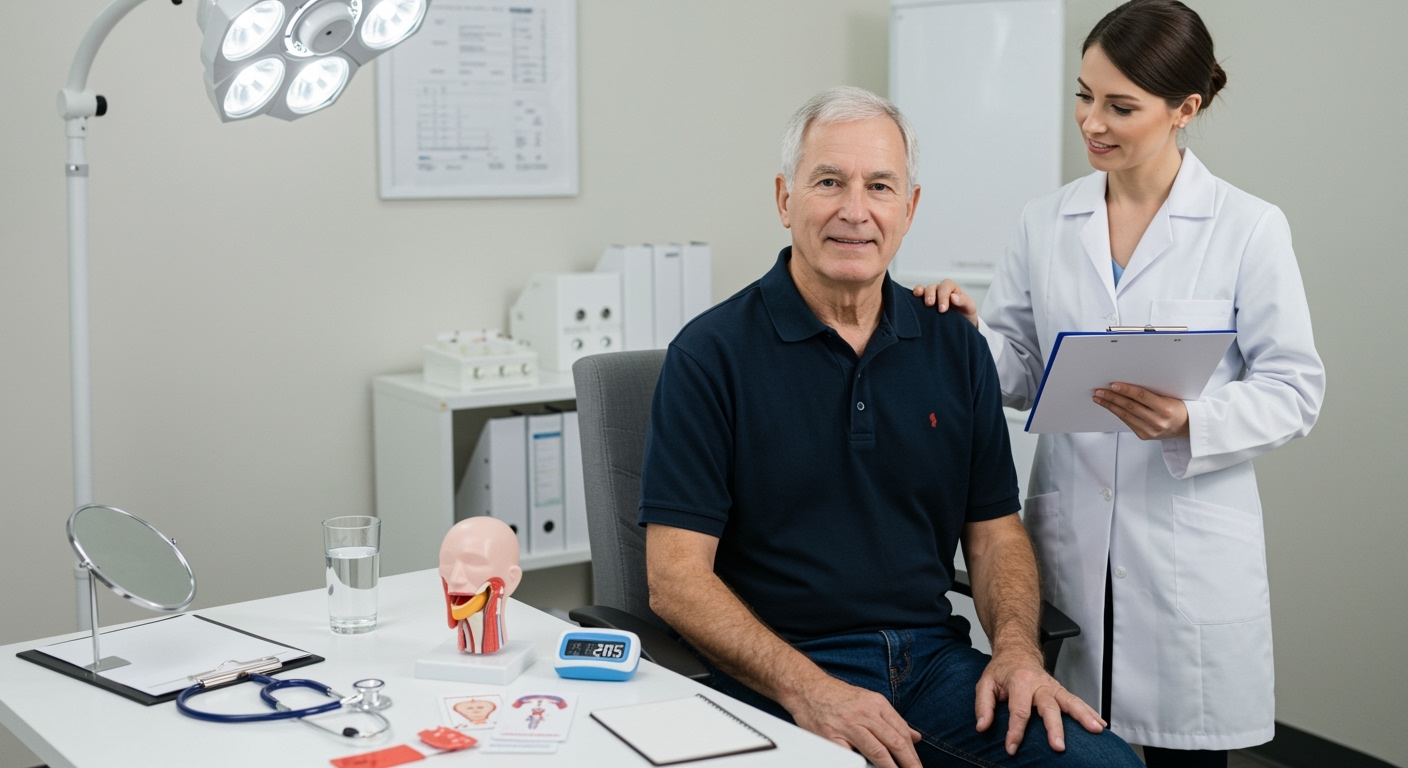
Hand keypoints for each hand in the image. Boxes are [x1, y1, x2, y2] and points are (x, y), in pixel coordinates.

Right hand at [785, 675, 922, 767]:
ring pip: (878, 751)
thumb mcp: (869, 701)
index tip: (917, 766)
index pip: (902, 732)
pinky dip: (862, 765)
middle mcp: (865, 713)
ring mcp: (848, 726)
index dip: (913, 754)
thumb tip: (916, 737)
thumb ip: (892, 720)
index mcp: (877, 704)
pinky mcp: (831, 737)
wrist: (807, 688)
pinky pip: (851, 756)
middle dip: (909, 763)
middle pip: (895, 742)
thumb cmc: (838, 697)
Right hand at [913, 280, 978, 327]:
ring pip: (923, 289)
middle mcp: (939, 290)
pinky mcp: (923, 303)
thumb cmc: (965, 313)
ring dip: (920, 293)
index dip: (943, 295)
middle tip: (930, 305)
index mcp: (951, 288)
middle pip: (932, 287)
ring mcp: (930, 295)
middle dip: (931, 295)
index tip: (943, 308)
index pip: (945, 286)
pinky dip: (913, 297)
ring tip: (919, 299)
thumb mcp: (970, 307)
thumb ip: (964, 301)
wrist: (962, 323)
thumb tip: (953, 297)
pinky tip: (912, 302)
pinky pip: (916, 297)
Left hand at [975, 649, 1104, 754]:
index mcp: (1019, 681)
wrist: (1018, 651)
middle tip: (1058, 746)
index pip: (1019, 710)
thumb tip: (983, 726)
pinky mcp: (1061, 691)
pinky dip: (1091, 712)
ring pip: (1070, 701)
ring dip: (1083, 716)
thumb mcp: (986, 683)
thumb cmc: (1002, 670)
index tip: (1011, 748)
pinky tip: (1101, 724)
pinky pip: (1077, 701)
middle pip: (1049, 707)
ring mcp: (1053, 687)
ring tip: (1095, 730)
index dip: (1015, 731)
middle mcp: (1040, 684)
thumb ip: (983, 705)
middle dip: (1054, 727)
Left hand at [1093, 382, 1189, 439]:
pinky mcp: (1144, 435)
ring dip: (1110, 406)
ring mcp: (1150, 430)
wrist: (1186, 426)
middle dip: (1112, 397)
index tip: (1113, 385)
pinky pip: (1127, 422)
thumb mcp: (1169, 396)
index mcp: (1165, 409)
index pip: (1141, 396)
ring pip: (1125, 415)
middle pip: (1130, 406)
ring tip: (1099, 398)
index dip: (1126, 389)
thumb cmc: (1177, 407)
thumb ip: (1150, 393)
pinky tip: (1110, 407)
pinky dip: (1117, 413)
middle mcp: (1157, 421)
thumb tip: (1126, 385)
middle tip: (1099, 391)